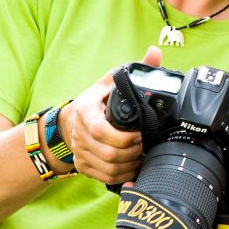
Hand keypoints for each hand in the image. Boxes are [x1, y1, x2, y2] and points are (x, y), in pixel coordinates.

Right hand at [62, 46, 161, 183]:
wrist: (74, 117)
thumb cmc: (99, 98)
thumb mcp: (113, 80)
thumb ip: (136, 67)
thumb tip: (155, 52)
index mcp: (86, 110)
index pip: (100, 130)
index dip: (124, 137)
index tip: (140, 135)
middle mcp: (79, 132)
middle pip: (107, 152)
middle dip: (131, 153)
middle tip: (146, 147)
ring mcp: (80, 150)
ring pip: (107, 167)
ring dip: (129, 165)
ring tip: (142, 157)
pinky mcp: (82, 164)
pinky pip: (103, 177)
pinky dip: (121, 176)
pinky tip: (132, 168)